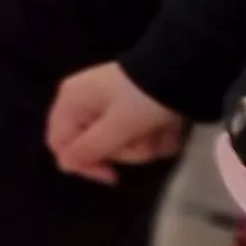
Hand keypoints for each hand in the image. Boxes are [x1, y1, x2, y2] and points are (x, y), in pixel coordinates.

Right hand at [47, 62, 187, 183]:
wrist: (183, 70)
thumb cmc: (143, 99)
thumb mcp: (117, 127)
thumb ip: (89, 148)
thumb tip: (64, 166)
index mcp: (71, 102)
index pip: (62, 145)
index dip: (85, 165)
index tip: (113, 176)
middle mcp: (84, 103)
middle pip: (96, 146)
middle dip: (127, 150)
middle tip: (146, 141)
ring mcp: (109, 105)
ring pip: (120, 143)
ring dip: (146, 144)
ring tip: (163, 132)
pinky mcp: (131, 108)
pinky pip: (135, 133)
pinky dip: (155, 135)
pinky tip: (169, 128)